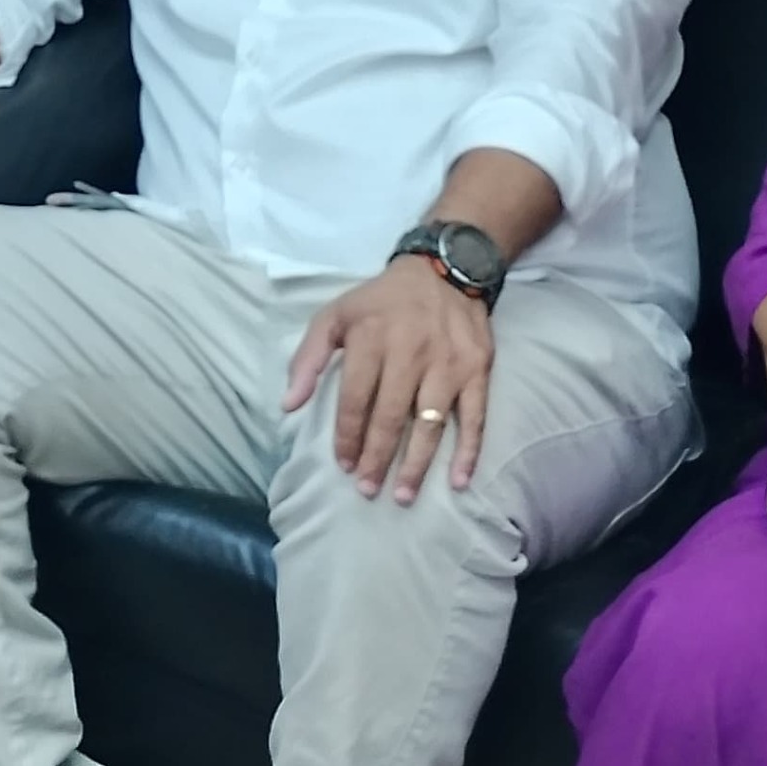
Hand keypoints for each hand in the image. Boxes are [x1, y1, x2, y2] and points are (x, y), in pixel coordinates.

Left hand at [281, 259, 495, 504]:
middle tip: (367, 489)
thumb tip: (288, 406)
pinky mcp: (477, 369)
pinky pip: (475, 416)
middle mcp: (410, 352)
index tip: (343, 465)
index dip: (347, 437)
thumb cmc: (382, 302)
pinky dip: (468, 450)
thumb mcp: (335, 316)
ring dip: (416, 464)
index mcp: (371, 339)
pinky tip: (457, 480)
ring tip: (402, 495)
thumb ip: (308, 359)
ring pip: (430, 424)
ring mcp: (447, 363)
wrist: (445, 270)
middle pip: (390, 417)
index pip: (356, 399)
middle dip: (376, 458)